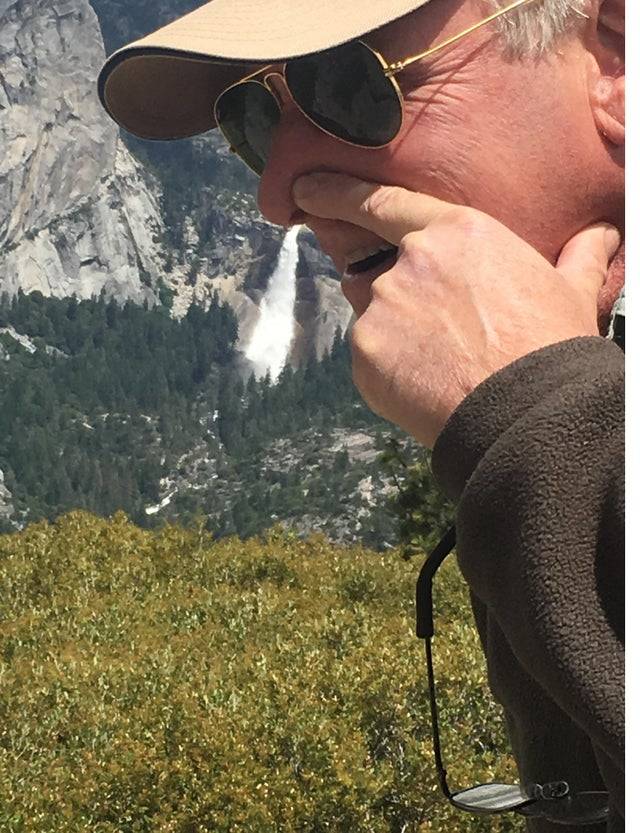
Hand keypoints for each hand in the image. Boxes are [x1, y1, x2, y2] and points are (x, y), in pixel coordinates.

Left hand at [293, 173, 619, 447]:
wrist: (528, 414)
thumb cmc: (551, 348)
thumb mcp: (572, 290)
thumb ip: (579, 255)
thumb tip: (604, 234)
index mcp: (455, 233)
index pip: (381, 204)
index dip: (337, 192)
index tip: (305, 189)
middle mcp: (408, 263)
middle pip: (377, 273)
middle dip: (396, 299)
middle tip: (435, 334)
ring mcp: (381, 309)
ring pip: (373, 316)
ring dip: (396, 335)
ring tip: (442, 364)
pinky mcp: (365, 355)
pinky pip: (368, 357)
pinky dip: (389, 370)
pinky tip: (426, 385)